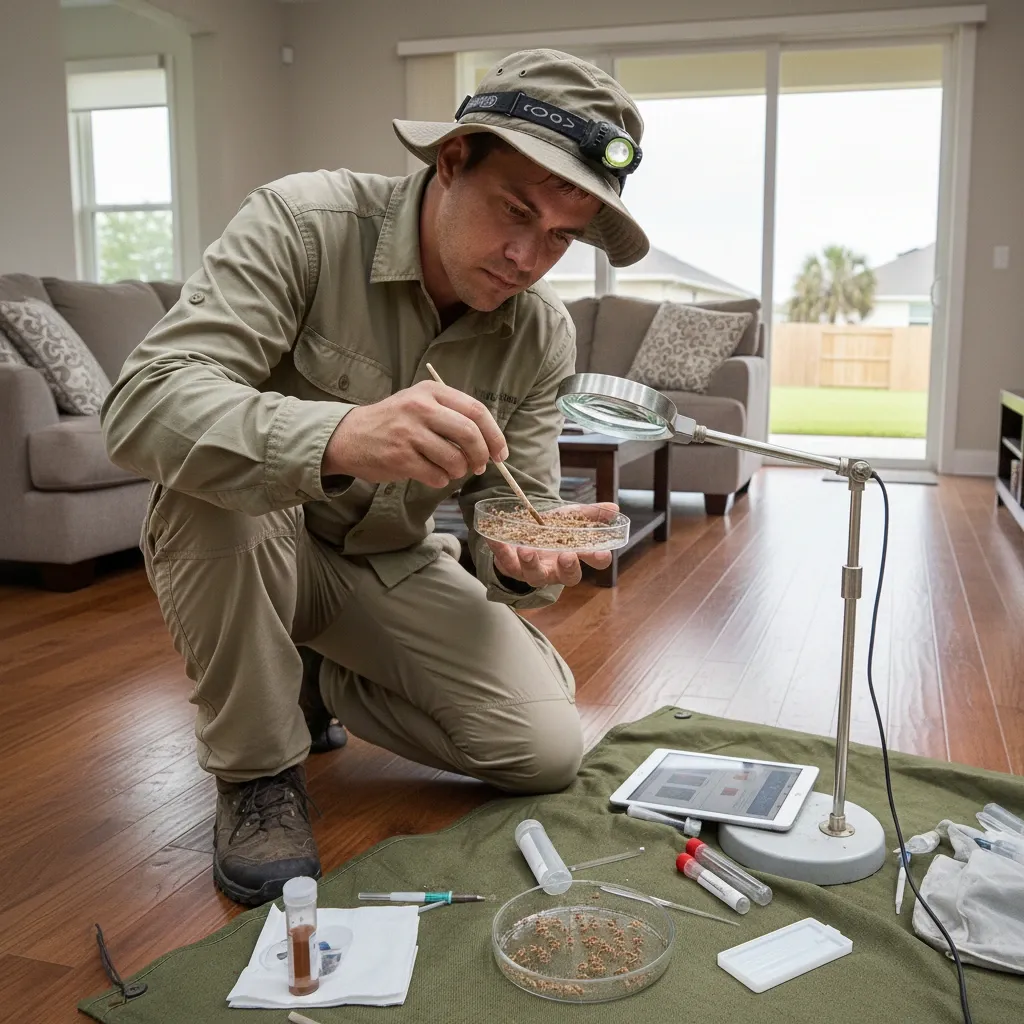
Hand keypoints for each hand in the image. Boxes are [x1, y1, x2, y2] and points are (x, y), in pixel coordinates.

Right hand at [322, 381, 506, 487]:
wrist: (350, 436)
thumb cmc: (394, 423)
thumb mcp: (421, 404)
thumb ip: (453, 416)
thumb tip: (490, 445)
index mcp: (431, 391)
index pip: (476, 411)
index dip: (494, 435)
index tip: (500, 453)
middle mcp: (421, 408)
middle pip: (469, 434)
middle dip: (481, 455)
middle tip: (479, 466)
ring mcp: (409, 433)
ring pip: (454, 459)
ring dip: (459, 471)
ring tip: (450, 470)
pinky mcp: (400, 458)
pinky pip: (436, 476)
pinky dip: (441, 480)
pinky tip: (431, 474)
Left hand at [487, 502, 617, 587]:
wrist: (521, 536)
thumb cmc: (550, 531)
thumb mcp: (570, 518)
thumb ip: (591, 514)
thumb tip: (614, 508)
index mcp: (576, 556)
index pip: (594, 562)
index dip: (599, 559)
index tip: (601, 552)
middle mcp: (557, 569)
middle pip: (568, 576)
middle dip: (568, 568)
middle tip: (567, 555)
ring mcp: (534, 571)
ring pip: (535, 576)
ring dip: (531, 563)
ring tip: (527, 550)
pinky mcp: (512, 567)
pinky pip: (505, 563)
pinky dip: (500, 552)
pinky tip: (495, 539)